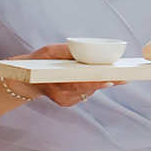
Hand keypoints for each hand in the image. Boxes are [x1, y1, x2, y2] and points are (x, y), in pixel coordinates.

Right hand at [6, 44, 120, 108]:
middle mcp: (61, 96)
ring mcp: (66, 101)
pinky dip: (93, 85)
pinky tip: (102, 79)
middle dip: (105, 82)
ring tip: (119, 76)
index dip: (95, 83)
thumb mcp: (47, 52)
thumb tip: (82, 48)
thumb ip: (65, 51)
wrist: (26, 79)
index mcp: (55, 84)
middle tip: (123, 78)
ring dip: (101, 83)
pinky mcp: (69, 102)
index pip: (78, 84)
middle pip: (88, 90)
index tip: (109, 80)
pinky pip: (86, 92)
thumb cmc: (38, 63)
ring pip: (89, 91)